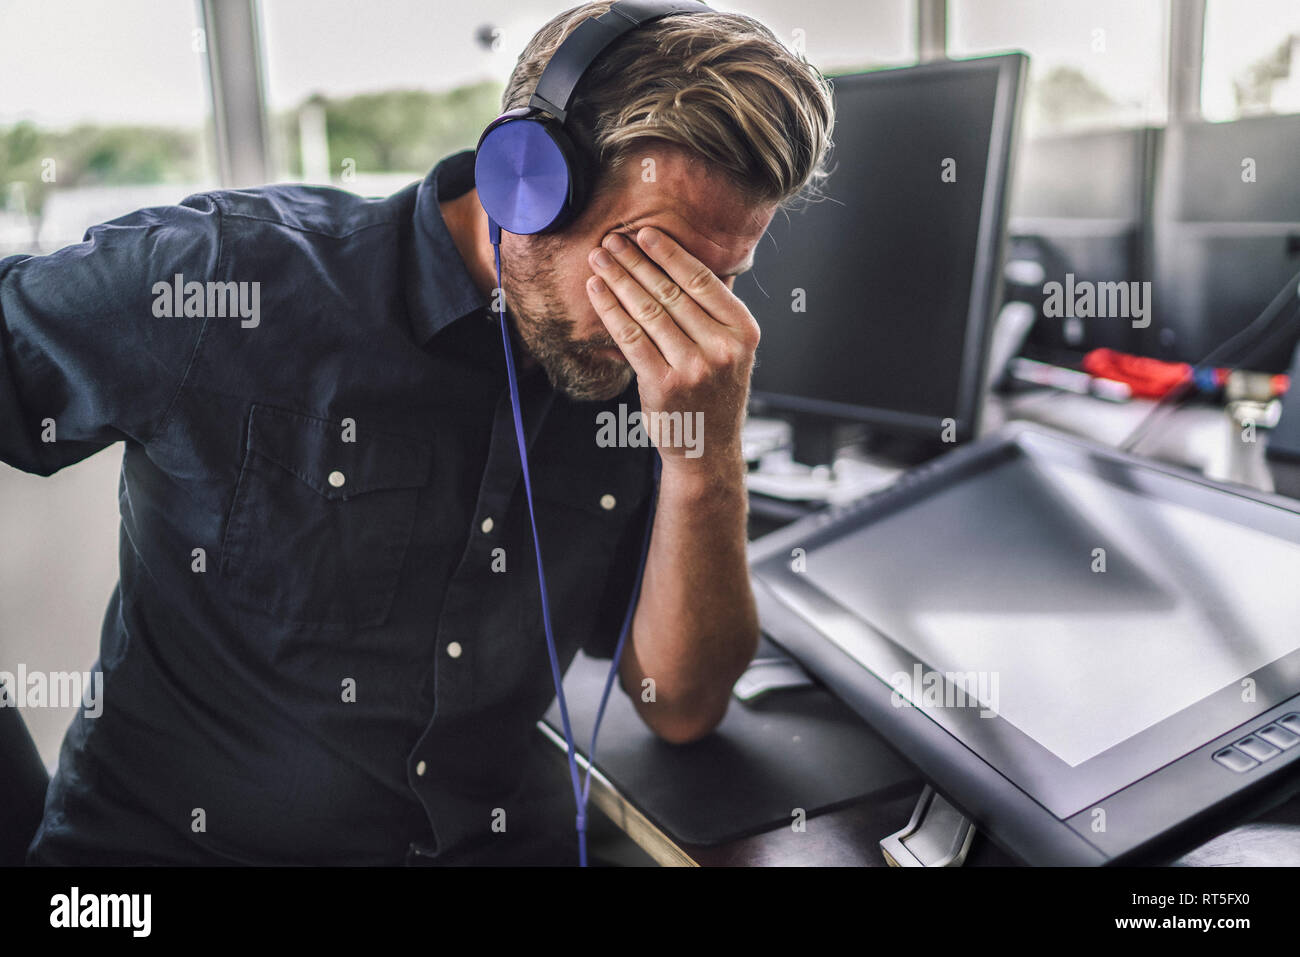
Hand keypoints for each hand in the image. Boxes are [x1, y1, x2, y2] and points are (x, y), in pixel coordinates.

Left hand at [585, 226, 758, 477]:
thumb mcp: (733, 352)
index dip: (670, 255)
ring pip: (648, 311)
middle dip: (636, 262)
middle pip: (671, 293)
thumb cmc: (715, 394)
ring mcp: (692, 368)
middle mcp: (721, 349)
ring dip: (619, 279)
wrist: (706, 448)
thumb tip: (700, 262)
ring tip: (600, 259)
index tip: (646, 234)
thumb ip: (719, 312)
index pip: (702, 282)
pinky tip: (597, 291)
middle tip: (612, 240)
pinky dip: (610, 309)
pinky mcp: (662, 385)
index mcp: (743, 332)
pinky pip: (630, 337)